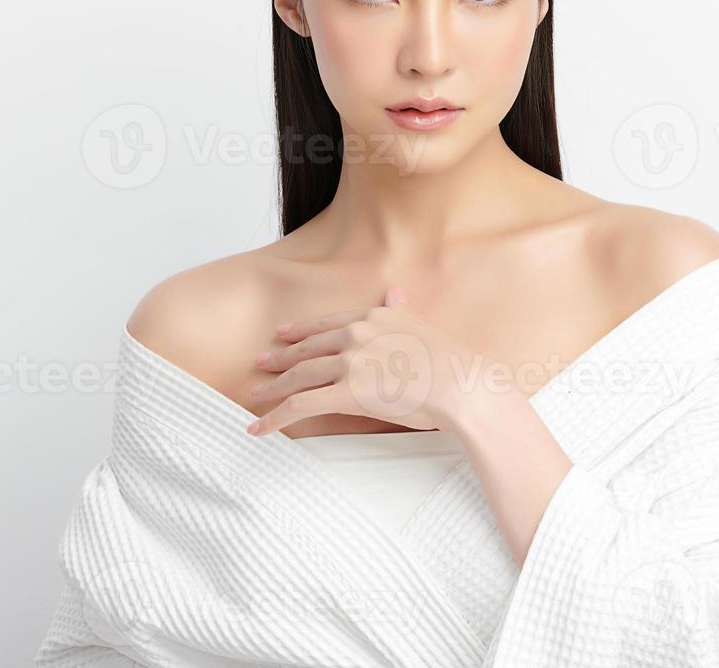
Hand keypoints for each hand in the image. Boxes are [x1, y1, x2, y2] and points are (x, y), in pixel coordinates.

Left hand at [245, 284, 479, 435]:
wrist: (462, 384)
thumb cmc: (450, 362)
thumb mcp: (420, 325)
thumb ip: (400, 310)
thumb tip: (395, 291)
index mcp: (373, 318)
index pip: (326, 324)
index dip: (300, 330)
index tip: (282, 334)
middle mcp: (357, 334)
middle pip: (307, 348)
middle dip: (280, 357)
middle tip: (259, 363)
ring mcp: (351, 362)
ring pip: (299, 375)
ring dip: (273, 387)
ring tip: (256, 395)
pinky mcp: (348, 392)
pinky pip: (301, 405)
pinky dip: (275, 418)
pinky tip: (261, 427)